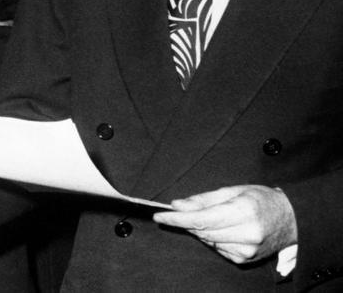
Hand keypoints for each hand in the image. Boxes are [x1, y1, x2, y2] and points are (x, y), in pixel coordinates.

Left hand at [152, 185, 296, 263]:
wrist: (291, 220)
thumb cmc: (262, 200)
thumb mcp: (234, 190)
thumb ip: (203, 199)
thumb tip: (177, 205)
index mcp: (244, 212)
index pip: (201, 219)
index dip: (177, 218)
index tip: (160, 216)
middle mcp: (246, 234)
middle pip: (202, 231)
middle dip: (187, 221)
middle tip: (182, 211)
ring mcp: (247, 250)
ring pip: (207, 241)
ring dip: (202, 230)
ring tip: (215, 217)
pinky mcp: (244, 259)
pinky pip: (217, 249)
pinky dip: (213, 239)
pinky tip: (225, 230)